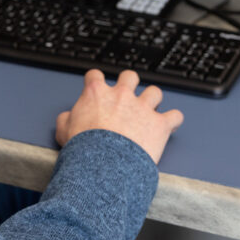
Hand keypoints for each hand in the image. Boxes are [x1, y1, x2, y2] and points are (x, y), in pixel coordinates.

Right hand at [55, 69, 182, 163]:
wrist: (105, 164)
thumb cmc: (84, 148)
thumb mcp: (63, 131)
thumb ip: (66, 119)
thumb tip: (67, 118)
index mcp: (97, 93)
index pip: (95, 75)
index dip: (96, 81)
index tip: (97, 87)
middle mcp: (122, 95)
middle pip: (129, 76)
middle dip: (129, 83)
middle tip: (127, 95)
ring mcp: (143, 108)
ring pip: (155, 92)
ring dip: (153, 99)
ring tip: (151, 109)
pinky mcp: (160, 124)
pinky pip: (175, 116)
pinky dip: (173, 120)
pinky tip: (170, 124)